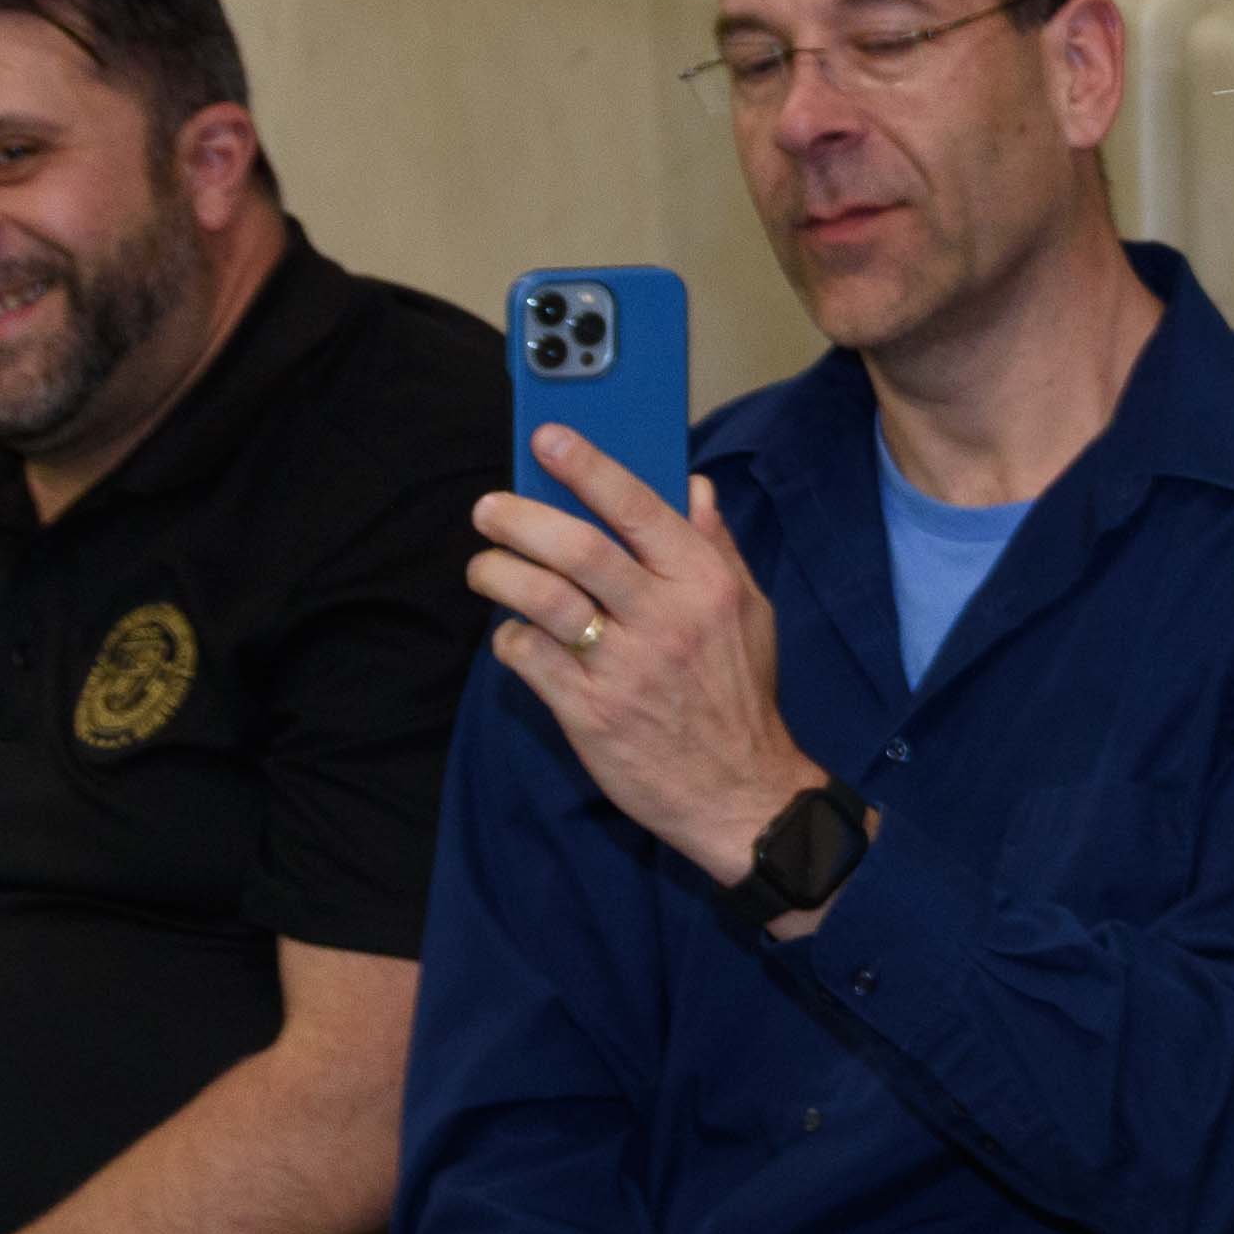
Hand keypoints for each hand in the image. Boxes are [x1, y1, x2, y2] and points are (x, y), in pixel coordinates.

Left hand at [470, 440, 827, 887]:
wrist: (740, 793)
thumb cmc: (740, 696)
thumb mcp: (749, 612)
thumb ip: (716, 547)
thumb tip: (693, 487)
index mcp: (704, 585)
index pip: (639, 509)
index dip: (589, 468)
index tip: (549, 439)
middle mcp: (665, 620)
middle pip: (577, 549)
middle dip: (520, 519)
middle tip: (488, 508)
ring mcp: (624, 668)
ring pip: (543, 600)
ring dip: (499, 574)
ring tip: (484, 566)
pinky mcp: (590, 713)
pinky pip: (530, 657)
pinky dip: (511, 637)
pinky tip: (515, 633)